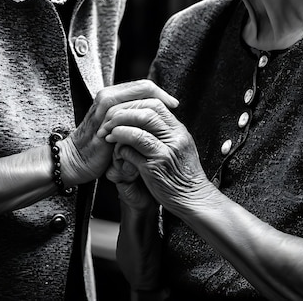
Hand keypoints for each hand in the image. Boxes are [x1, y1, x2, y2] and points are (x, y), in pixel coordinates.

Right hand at [59, 80, 178, 186]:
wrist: (75, 159)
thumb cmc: (99, 145)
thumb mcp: (117, 126)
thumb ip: (131, 114)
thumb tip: (155, 111)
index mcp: (112, 94)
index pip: (143, 85)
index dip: (161, 93)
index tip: (173, 103)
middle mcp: (107, 96)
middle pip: (142, 86)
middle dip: (161, 96)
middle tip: (174, 106)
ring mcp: (104, 107)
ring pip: (136, 97)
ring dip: (154, 106)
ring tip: (168, 116)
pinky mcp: (103, 120)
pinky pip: (127, 113)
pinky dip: (141, 117)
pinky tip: (153, 125)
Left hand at [99, 97, 209, 214]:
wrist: (193, 198)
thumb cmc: (184, 173)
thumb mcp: (180, 146)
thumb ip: (165, 131)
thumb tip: (146, 116)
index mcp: (178, 130)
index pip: (156, 104)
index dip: (136, 104)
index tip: (122, 109)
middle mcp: (174, 138)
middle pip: (146, 113)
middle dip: (123, 114)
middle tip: (110, 120)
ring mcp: (165, 152)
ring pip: (138, 131)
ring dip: (119, 130)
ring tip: (109, 134)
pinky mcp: (155, 168)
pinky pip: (132, 153)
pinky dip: (121, 149)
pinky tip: (117, 151)